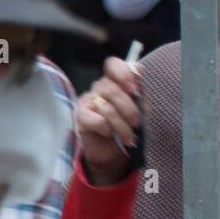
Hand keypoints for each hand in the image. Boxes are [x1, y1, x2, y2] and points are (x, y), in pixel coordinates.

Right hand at [75, 56, 142, 185]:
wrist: (112, 153)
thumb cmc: (126, 128)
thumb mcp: (139, 110)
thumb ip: (139, 91)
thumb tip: (139, 68)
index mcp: (114, 82)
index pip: (113, 65)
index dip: (123, 73)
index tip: (134, 89)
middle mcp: (98, 88)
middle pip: (112, 89)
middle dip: (129, 109)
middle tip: (136, 123)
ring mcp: (87, 102)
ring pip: (107, 108)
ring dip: (122, 126)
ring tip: (128, 137)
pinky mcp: (80, 117)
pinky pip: (97, 120)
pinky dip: (107, 129)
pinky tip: (109, 134)